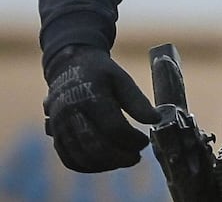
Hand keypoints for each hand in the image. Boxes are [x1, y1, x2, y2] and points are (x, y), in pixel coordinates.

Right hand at [43, 45, 159, 171]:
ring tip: (124, 160)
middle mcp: (70, 114)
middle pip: (95, 147)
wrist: (68, 65)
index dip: (132, 139)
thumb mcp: (122, 79)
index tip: (145, 141)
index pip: (113, 128)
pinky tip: (105, 164)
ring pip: (81, 157)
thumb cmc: (100, 72)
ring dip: (105, 165)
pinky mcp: (54, 135)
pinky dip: (87, 166)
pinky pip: (68, 158)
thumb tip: (155, 120)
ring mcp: (59, 126)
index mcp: (90, 97)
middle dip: (119, 157)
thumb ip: (137, 101)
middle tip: (137, 157)